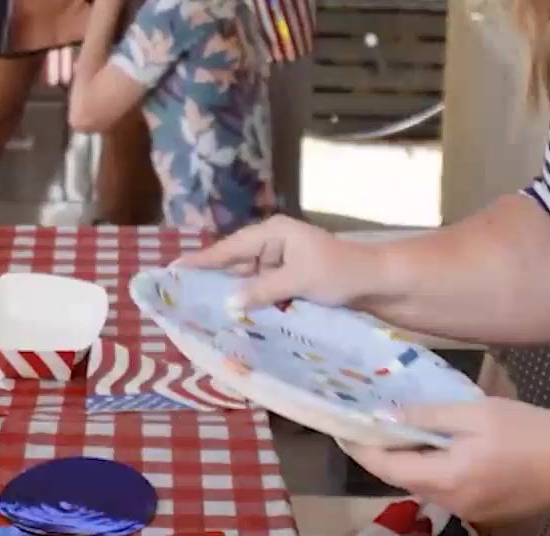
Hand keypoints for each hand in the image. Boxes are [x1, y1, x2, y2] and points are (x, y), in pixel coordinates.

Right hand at [173, 214, 384, 308]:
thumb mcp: (299, 280)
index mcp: (274, 233)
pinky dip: (250, 300)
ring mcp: (280, 261)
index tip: (174, 269)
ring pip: (247, 278)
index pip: (230, 248)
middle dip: (213, 279)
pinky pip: (261, 289)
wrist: (375, 282)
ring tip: (201, 310)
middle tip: (183, 296)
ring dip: (232, 294)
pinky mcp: (288, 278)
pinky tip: (235, 315)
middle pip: (235, 262)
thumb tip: (229, 303)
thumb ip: (263, 290)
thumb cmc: (339, 273)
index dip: (202, 260)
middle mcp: (273, 243)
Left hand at [340, 399, 549, 523]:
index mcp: (446, 476)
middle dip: (383, 454)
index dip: (360, 448)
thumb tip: (385, 417)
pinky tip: (439, 445)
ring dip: (410, 461)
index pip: (386, 467)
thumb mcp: (473, 411)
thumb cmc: (525, 428)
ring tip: (402, 428)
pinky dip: (434, 469)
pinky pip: (446, 489)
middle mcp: (452, 501)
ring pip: (424, 485)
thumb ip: (427, 415)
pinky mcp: (485, 509)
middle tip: (370, 422)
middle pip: (402, 479)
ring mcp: (470, 509)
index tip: (342, 429)